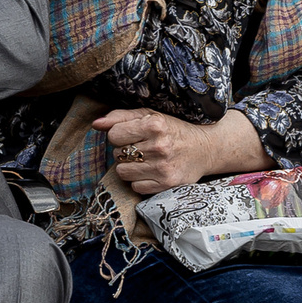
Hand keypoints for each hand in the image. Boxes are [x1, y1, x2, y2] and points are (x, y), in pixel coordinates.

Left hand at [93, 108, 209, 195]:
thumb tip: (96, 124)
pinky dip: (141, 180)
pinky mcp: (166, 184)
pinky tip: (153, 172)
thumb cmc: (173, 130)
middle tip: (143, 148)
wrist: (205, 149)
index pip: (114, 134)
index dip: (120, 135)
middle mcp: (160, 146)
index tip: (133, 135)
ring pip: (123, 172)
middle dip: (126, 151)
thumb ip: (121, 117)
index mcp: (155, 125)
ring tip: (146, 160)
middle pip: (117, 154)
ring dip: (130, 167)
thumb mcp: (150, 116)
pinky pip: (136, 186)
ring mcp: (163, 167)